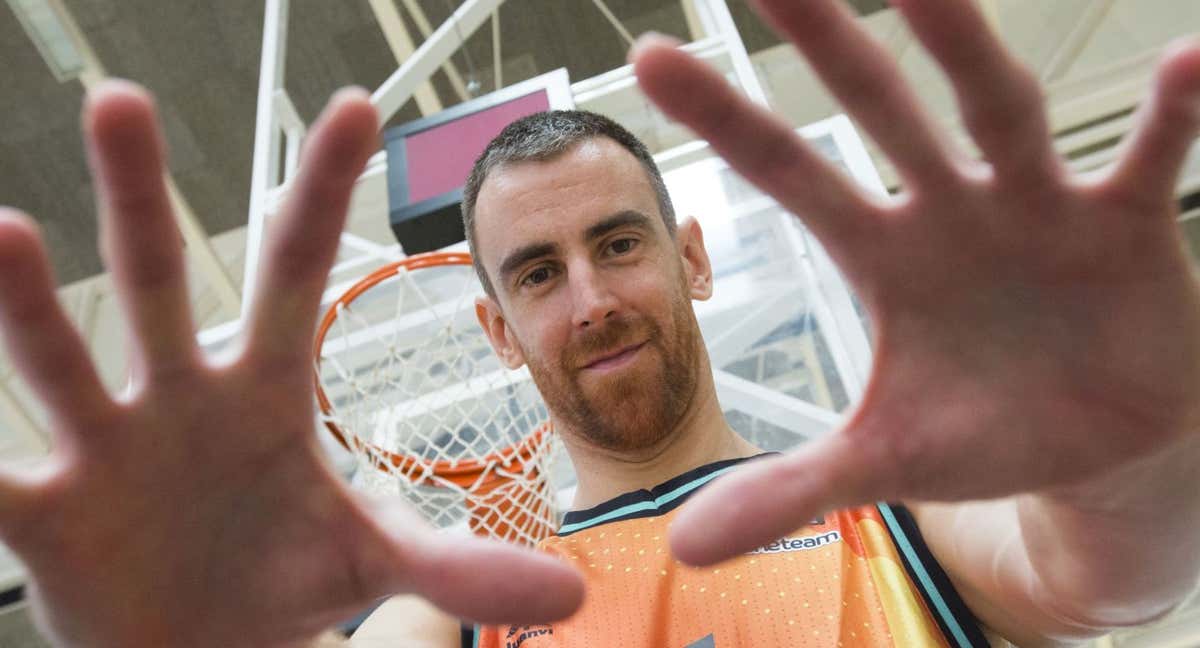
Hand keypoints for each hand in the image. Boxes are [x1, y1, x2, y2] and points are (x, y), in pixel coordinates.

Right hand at [0, 82, 581, 647]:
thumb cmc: (284, 583)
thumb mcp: (371, 560)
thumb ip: (458, 568)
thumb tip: (570, 590)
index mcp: (266, 389)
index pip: (298, 271)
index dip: (325, 193)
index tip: (357, 106)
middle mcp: (183, 396)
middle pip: (162, 283)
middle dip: (141, 196)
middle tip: (125, 100)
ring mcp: (110, 448)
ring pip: (66, 360)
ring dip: (27, 303)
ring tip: (3, 233)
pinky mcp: (50, 517)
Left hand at [632, 0, 1199, 563]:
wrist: (1098, 443)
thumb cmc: (982, 430)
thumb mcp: (882, 466)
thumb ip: (789, 491)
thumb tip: (681, 549)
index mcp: (881, 255)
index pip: (788, 173)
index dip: (724, 120)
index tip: (648, 56)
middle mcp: (950, 210)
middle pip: (882, 113)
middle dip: (831, 44)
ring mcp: (1038, 208)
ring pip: (1000, 113)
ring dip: (968, 52)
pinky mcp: (1126, 226)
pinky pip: (1154, 159)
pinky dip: (1175, 117)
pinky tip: (1189, 61)